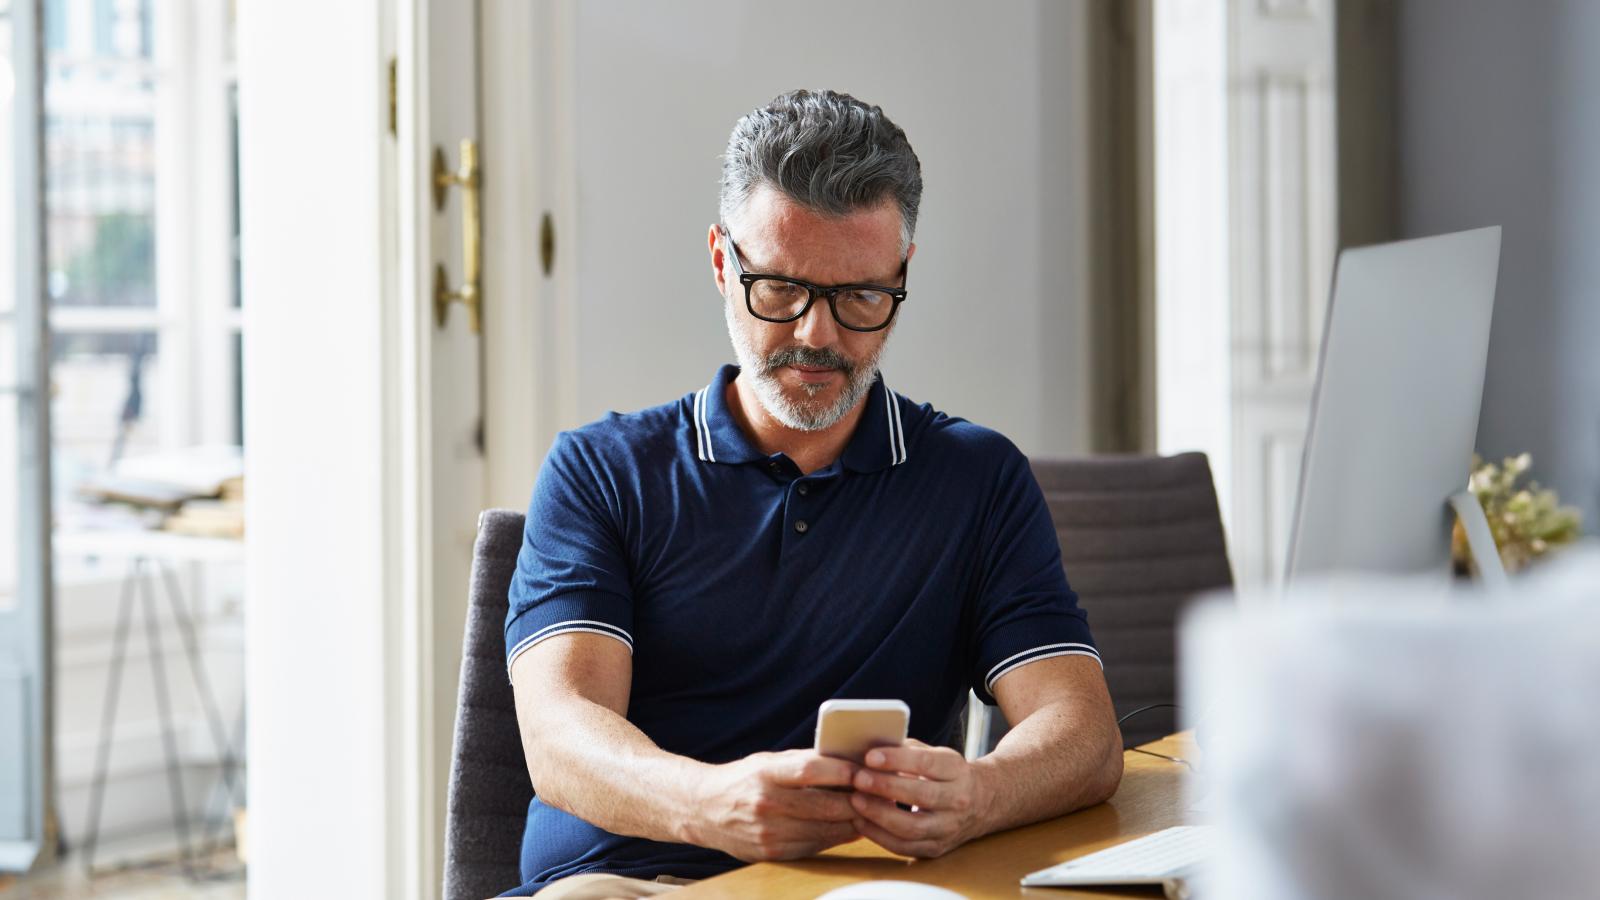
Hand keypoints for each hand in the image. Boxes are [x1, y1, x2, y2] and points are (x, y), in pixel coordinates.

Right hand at [685, 750, 861, 861]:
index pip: (811, 770)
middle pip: (824, 805)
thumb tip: (848, 762)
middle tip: (879, 794)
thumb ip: (803, 762)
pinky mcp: (771, 853)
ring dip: (852, 822)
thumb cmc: (743, 779)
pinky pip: (814, 846)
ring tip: (870, 811)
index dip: (842, 771)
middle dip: (857, 801)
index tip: (864, 769)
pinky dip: (834, 837)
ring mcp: (768, 832)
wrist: (702, 809)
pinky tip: (848, 828)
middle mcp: (765, 804)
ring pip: (824, 830)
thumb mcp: (767, 761)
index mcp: (765, 773)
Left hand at [848, 739, 990, 857]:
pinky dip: (879, 836)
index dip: (897, 760)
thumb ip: (906, 750)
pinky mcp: (937, 848)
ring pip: (912, 827)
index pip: (927, 763)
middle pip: (921, 795)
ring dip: (879, 815)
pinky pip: (906, 847)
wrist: (981, 803)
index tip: (870, 756)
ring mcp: (949, 828)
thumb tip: (868, 746)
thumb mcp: (935, 754)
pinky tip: (861, 821)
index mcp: (956, 769)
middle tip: (858, 778)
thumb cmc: (945, 773)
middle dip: (885, 787)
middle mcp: (958, 800)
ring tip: (855, 800)